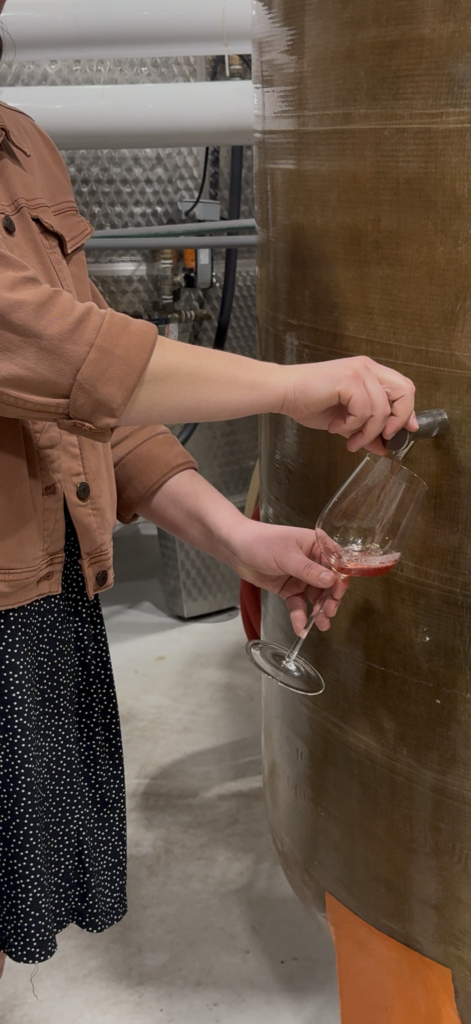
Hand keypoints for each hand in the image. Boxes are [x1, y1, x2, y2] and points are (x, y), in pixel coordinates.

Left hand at [232, 519, 348, 634]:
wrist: (235, 549)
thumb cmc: (262, 543)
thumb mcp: (287, 556)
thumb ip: (308, 570)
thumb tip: (331, 581)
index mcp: (316, 546)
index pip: (336, 563)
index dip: (340, 579)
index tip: (338, 594)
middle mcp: (313, 562)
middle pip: (329, 583)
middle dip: (330, 599)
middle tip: (329, 612)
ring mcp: (301, 577)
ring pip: (316, 596)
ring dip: (319, 611)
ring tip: (322, 624)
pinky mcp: (289, 589)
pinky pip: (299, 604)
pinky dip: (300, 616)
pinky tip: (301, 627)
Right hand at [280, 355, 416, 451]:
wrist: (283, 392)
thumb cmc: (308, 401)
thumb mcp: (345, 421)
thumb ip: (365, 431)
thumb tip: (383, 448)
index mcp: (369, 373)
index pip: (403, 389)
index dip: (407, 412)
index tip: (404, 432)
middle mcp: (368, 368)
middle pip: (405, 391)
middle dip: (398, 421)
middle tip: (382, 438)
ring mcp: (359, 372)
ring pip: (382, 410)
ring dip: (366, 432)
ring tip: (348, 439)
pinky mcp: (349, 380)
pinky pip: (363, 411)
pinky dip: (350, 426)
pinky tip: (335, 426)